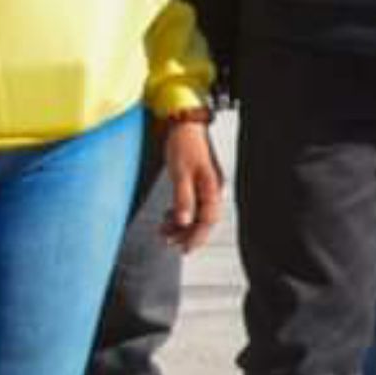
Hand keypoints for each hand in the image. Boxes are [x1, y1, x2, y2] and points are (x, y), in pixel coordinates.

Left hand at [159, 113, 224, 252]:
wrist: (184, 124)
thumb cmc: (184, 145)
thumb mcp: (180, 173)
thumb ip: (183, 198)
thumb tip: (184, 222)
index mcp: (211, 187)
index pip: (208, 220)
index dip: (196, 237)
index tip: (184, 250)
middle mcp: (212, 188)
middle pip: (203, 220)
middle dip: (187, 233)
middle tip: (168, 242)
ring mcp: (205, 185)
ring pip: (196, 213)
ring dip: (181, 225)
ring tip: (163, 231)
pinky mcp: (198, 181)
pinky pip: (192, 204)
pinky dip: (180, 213)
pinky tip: (168, 216)